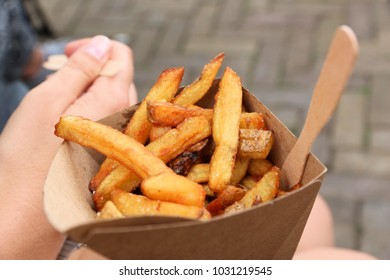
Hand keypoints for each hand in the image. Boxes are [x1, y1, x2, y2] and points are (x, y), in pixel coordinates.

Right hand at [0, 35, 136, 258]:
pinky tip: (70, 126)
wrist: (28, 212)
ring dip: (89, 92)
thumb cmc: (29, 156)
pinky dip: (92, 112)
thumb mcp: (48, 100)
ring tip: (60, 106)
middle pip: (118, 77)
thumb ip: (80, 69)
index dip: (95, 48)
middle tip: (59, 80)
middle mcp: (126, 119)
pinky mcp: (113, 152)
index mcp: (114, 100)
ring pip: (114, 100)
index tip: (69, 54)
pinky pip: (110, 121)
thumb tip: (103, 44)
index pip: (121, 56)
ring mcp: (123, 138)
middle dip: (91, 71)